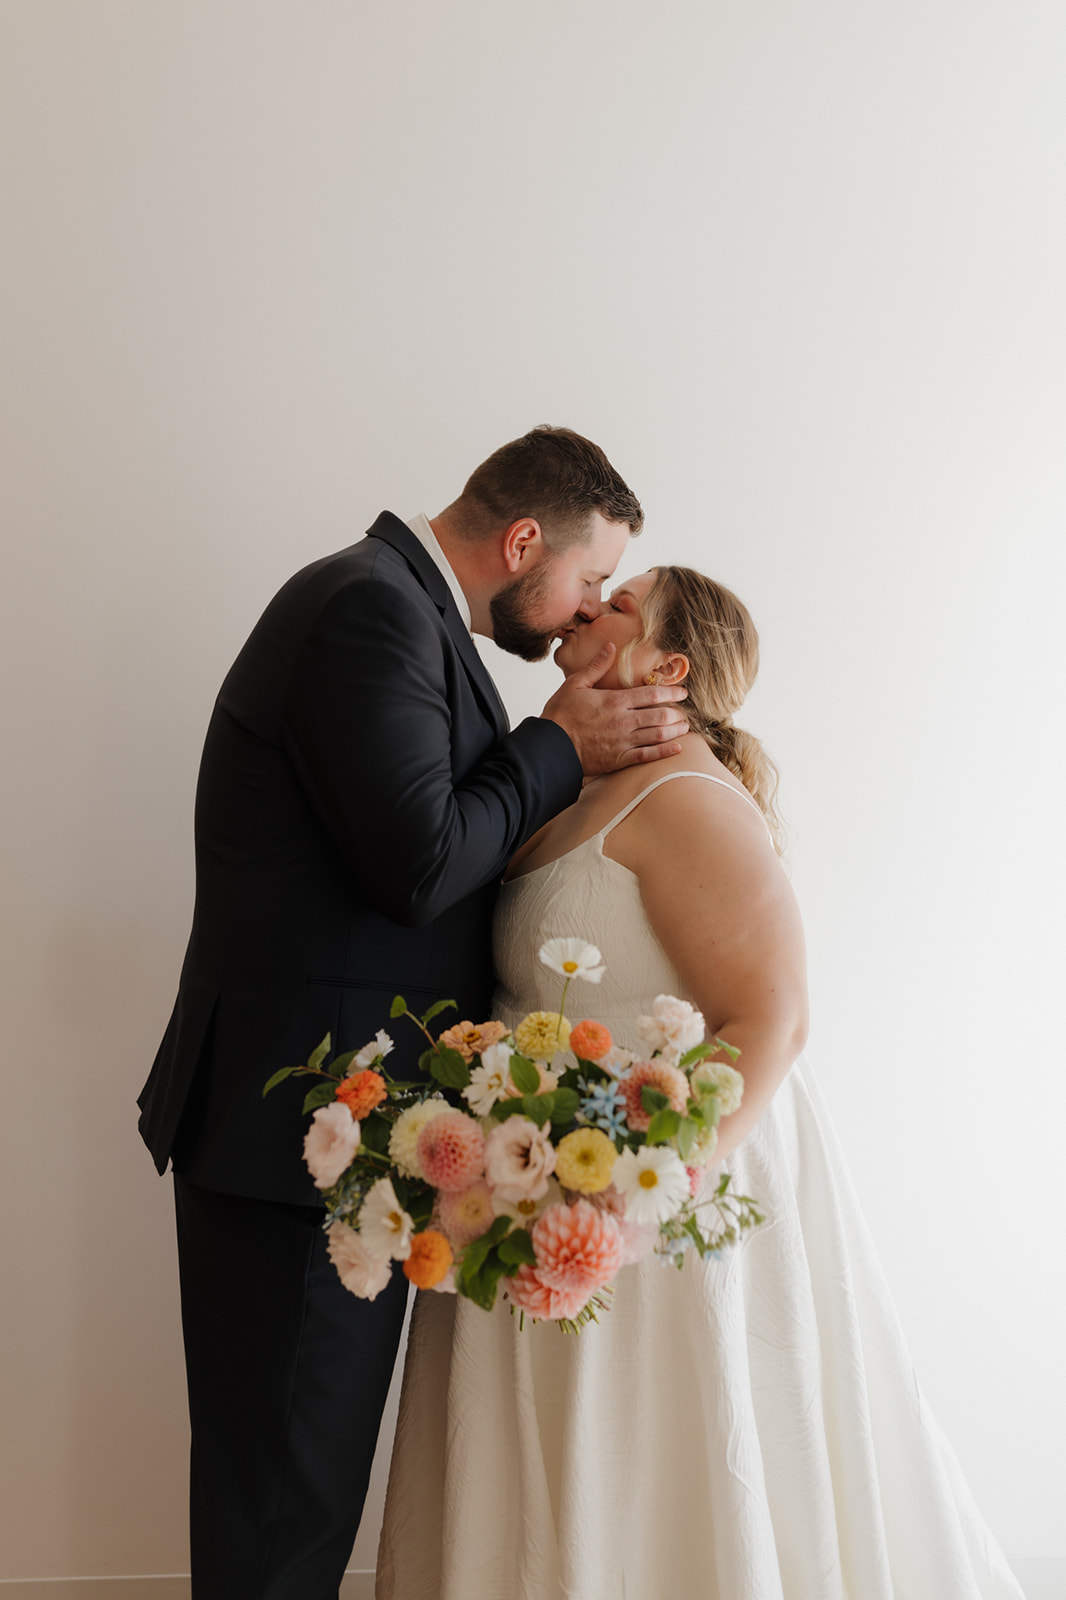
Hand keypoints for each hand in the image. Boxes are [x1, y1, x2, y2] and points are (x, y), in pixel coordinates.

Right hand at [540, 643, 688, 774]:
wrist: (551, 747)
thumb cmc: (560, 715)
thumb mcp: (575, 684)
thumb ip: (596, 666)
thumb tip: (611, 647)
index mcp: (614, 701)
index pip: (651, 694)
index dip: (671, 692)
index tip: (682, 692)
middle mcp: (623, 721)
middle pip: (660, 715)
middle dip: (677, 712)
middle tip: (685, 711)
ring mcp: (623, 741)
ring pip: (658, 735)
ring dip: (675, 730)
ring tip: (684, 727)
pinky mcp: (620, 759)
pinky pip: (648, 756)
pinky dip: (665, 751)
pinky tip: (677, 748)